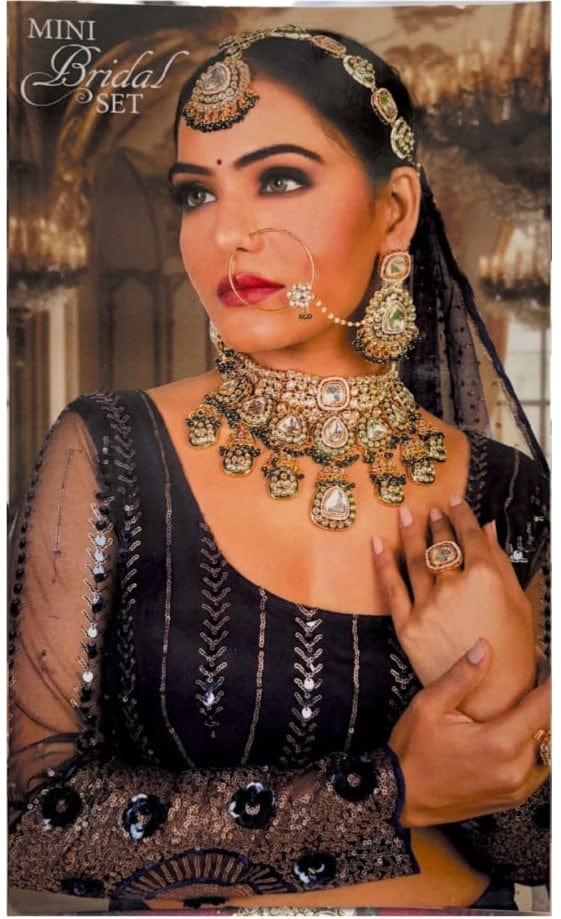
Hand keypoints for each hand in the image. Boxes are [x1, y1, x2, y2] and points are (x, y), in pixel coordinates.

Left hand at [372, 496, 534, 719]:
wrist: (488, 697)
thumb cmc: (512, 650)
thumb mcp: (518, 602)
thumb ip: (501, 562)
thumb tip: (487, 528)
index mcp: (485, 578)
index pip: (468, 535)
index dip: (461, 515)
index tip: (453, 502)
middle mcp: (453, 587)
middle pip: (442, 545)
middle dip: (437, 523)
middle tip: (432, 510)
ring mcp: (428, 606)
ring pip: (416, 559)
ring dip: (410, 533)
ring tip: (405, 515)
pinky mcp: (408, 626)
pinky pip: (391, 588)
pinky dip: (383, 563)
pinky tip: (378, 543)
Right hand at [389, 639, 550, 827]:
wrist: (400, 797)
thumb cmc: (412, 752)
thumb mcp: (429, 706)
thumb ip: (462, 677)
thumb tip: (484, 648)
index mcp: (498, 743)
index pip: (544, 707)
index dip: (550, 681)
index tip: (546, 664)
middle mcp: (514, 769)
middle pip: (550, 727)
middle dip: (545, 700)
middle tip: (534, 677)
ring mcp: (515, 788)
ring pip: (547, 749)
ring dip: (540, 725)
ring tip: (526, 704)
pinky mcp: (512, 799)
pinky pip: (538, 769)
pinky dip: (534, 747)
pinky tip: (519, 733)